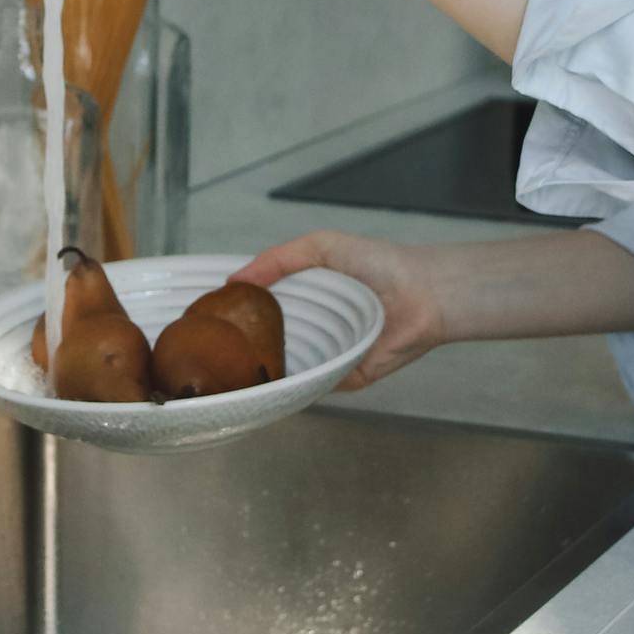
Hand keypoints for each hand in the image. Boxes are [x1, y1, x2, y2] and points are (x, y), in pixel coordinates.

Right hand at [232, 230, 448, 390]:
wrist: (424, 292)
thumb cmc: (380, 263)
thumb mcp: (321, 246)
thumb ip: (277, 259)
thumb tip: (235, 279)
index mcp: (310, 300)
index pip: (266, 312)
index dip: (240, 315)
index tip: (209, 318)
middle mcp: (318, 330)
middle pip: (272, 344)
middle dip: (246, 348)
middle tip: (213, 350)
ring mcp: (332, 356)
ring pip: (291, 370)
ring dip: (267, 370)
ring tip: (232, 370)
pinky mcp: (348, 377)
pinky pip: (317, 386)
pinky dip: (299, 384)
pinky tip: (273, 380)